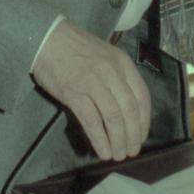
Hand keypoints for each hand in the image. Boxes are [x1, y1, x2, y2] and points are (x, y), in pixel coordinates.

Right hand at [32, 20, 150, 161]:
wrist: (48, 38)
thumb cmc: (77, 48)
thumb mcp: (106, 55)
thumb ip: (119, 77)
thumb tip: (127, 109)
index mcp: (123, 64)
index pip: (142, 97)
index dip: (144, 122)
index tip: (142, 136)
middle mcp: (112, 73)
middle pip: (129, 111)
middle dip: (133, 136)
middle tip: (132, 151)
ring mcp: (93, 83)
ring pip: (113, 118)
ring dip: (118, 141)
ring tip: (118, 155)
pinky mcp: (74, 93)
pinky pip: (91, 121)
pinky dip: (99, 139)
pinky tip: (103, 151)